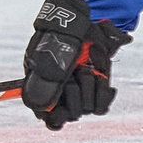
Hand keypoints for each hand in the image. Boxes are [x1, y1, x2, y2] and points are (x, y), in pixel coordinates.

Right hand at [21, 0, 129, 129]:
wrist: (89, 25)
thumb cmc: (65, 36)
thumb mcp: (53, 55)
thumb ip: (47, 82)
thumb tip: (39, 108)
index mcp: (45, 87)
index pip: (47, 117)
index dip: (53, 117)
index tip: (60, 109)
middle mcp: (63, 95)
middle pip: (69, 114)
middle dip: (74, 94)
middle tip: (77, 71)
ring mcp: (81, 93)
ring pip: (86, 109)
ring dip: (89, 86)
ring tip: (89, 67)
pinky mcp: (97, 92)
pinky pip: (101, 106)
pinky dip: (103, 93)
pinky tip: (101, 78)